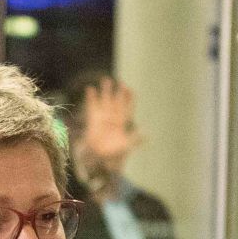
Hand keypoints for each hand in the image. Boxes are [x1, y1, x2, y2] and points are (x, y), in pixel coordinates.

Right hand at [74, 77, 139, 194]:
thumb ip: (134, 140)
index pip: (127, 107)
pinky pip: (92, 106)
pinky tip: (90, 89)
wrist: (100, 158)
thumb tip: (146, 137)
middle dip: (118, 92)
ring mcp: (103, 117)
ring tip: (106, 80)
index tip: (130, 89)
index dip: (129, 99)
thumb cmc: (115, 154)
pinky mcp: (93, 119)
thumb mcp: (126, 146)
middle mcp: (113, 117)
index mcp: (123, 122)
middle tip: (119, 82)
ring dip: (105, 91)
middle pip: (117, 102)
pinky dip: (91, 98)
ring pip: (105, 101)